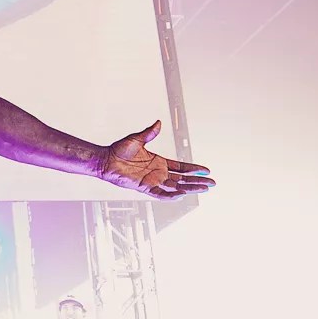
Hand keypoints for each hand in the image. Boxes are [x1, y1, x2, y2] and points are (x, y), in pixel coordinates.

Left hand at [99, 119, 213, 200]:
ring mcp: (152, 181)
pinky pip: (160, 194)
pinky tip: (182, 195)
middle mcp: (158, 173)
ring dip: (190, 189)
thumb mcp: (137, 139)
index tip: (206, 170)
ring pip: (176, 187)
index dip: (194, 169)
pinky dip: (170, 196)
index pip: (181, 167)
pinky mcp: (144, 188)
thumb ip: (150, 132)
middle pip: (183, 179)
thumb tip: (158, 122)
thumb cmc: (118, 150)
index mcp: (159, 162)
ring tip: (204, 189)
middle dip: (198, 182)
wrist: (105, 160)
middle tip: (212, 183)